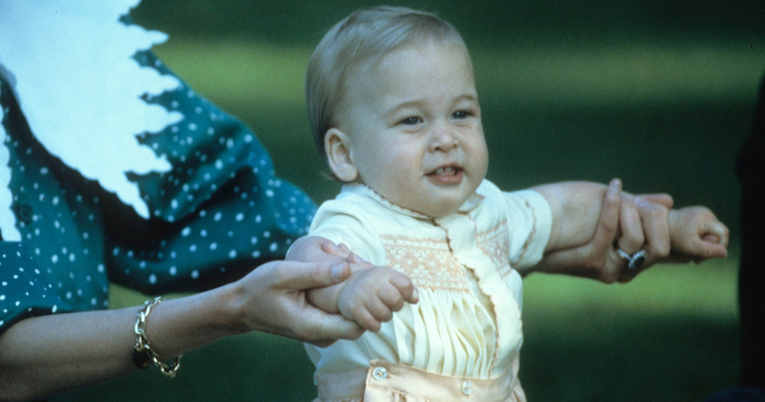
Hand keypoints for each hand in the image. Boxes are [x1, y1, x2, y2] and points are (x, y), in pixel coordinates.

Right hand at [234, 260, 363, 346]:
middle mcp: (321, 336)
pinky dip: (346, 295)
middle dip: (363, 295)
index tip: (362, 277)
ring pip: (353, 317)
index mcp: (312, 326)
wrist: (243, 305)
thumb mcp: (284, 274)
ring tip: (346, 263)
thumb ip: (315, 273)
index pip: (356, 326)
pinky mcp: (322, 327)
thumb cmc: (260, 288)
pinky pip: (343, 315)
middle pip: (360, 321)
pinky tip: (339, 272)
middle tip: (355, 263)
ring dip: (355, 293)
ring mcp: (323, 334)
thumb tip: (347, 269)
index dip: (366, 304)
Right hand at [337, 266, 418, 331]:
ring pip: (385, 315)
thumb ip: (407, 288)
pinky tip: (371, 318)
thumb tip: (416, 298)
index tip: (402, 296)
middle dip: (396, 307)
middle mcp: (373, 281)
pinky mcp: (354, 308)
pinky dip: (374, 325)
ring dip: (384, 317)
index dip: (408, 294)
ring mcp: (362, 295)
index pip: (406, 285)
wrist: (347, 287)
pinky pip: (373, 324)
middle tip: (389, 305)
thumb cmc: (375, 286)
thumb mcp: (391, 281)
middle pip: (396, 300)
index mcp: (385, 273)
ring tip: (378, 310)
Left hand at [533, 179, 673, 282]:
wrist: (534, 230)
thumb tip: (668, 202)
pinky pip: (612, 230)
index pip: (666, 247)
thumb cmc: (571, 218)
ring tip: (616, 194)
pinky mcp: (592, 262)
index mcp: (631, 260)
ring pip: (637, 238)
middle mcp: (623, 270)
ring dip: (628, 210)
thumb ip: (638, 208)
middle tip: (637, 199)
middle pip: (660, 246)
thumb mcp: (611, 209)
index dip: (666, 225)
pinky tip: (611, 189)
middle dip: (652, 217)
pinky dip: (612, 206)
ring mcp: (608, 268)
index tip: (657, 205)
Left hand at [667, 206, 728, 261]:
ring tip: (691, 253)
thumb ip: (708, 250)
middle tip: (696, 259)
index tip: (703, 257)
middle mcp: (706, 213)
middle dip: (710, 248)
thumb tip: (725, 253)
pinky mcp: (696, 218)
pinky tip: (690, 247)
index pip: (723, 233)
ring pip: (712, 234)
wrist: (656, 227)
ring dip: (704, 246)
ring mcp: (701, 214)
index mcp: (705, 217)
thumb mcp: (691, 246)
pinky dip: (700, 241)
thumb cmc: (673, 236)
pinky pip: (705, 232)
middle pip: (718, 234)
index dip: (718, 247)